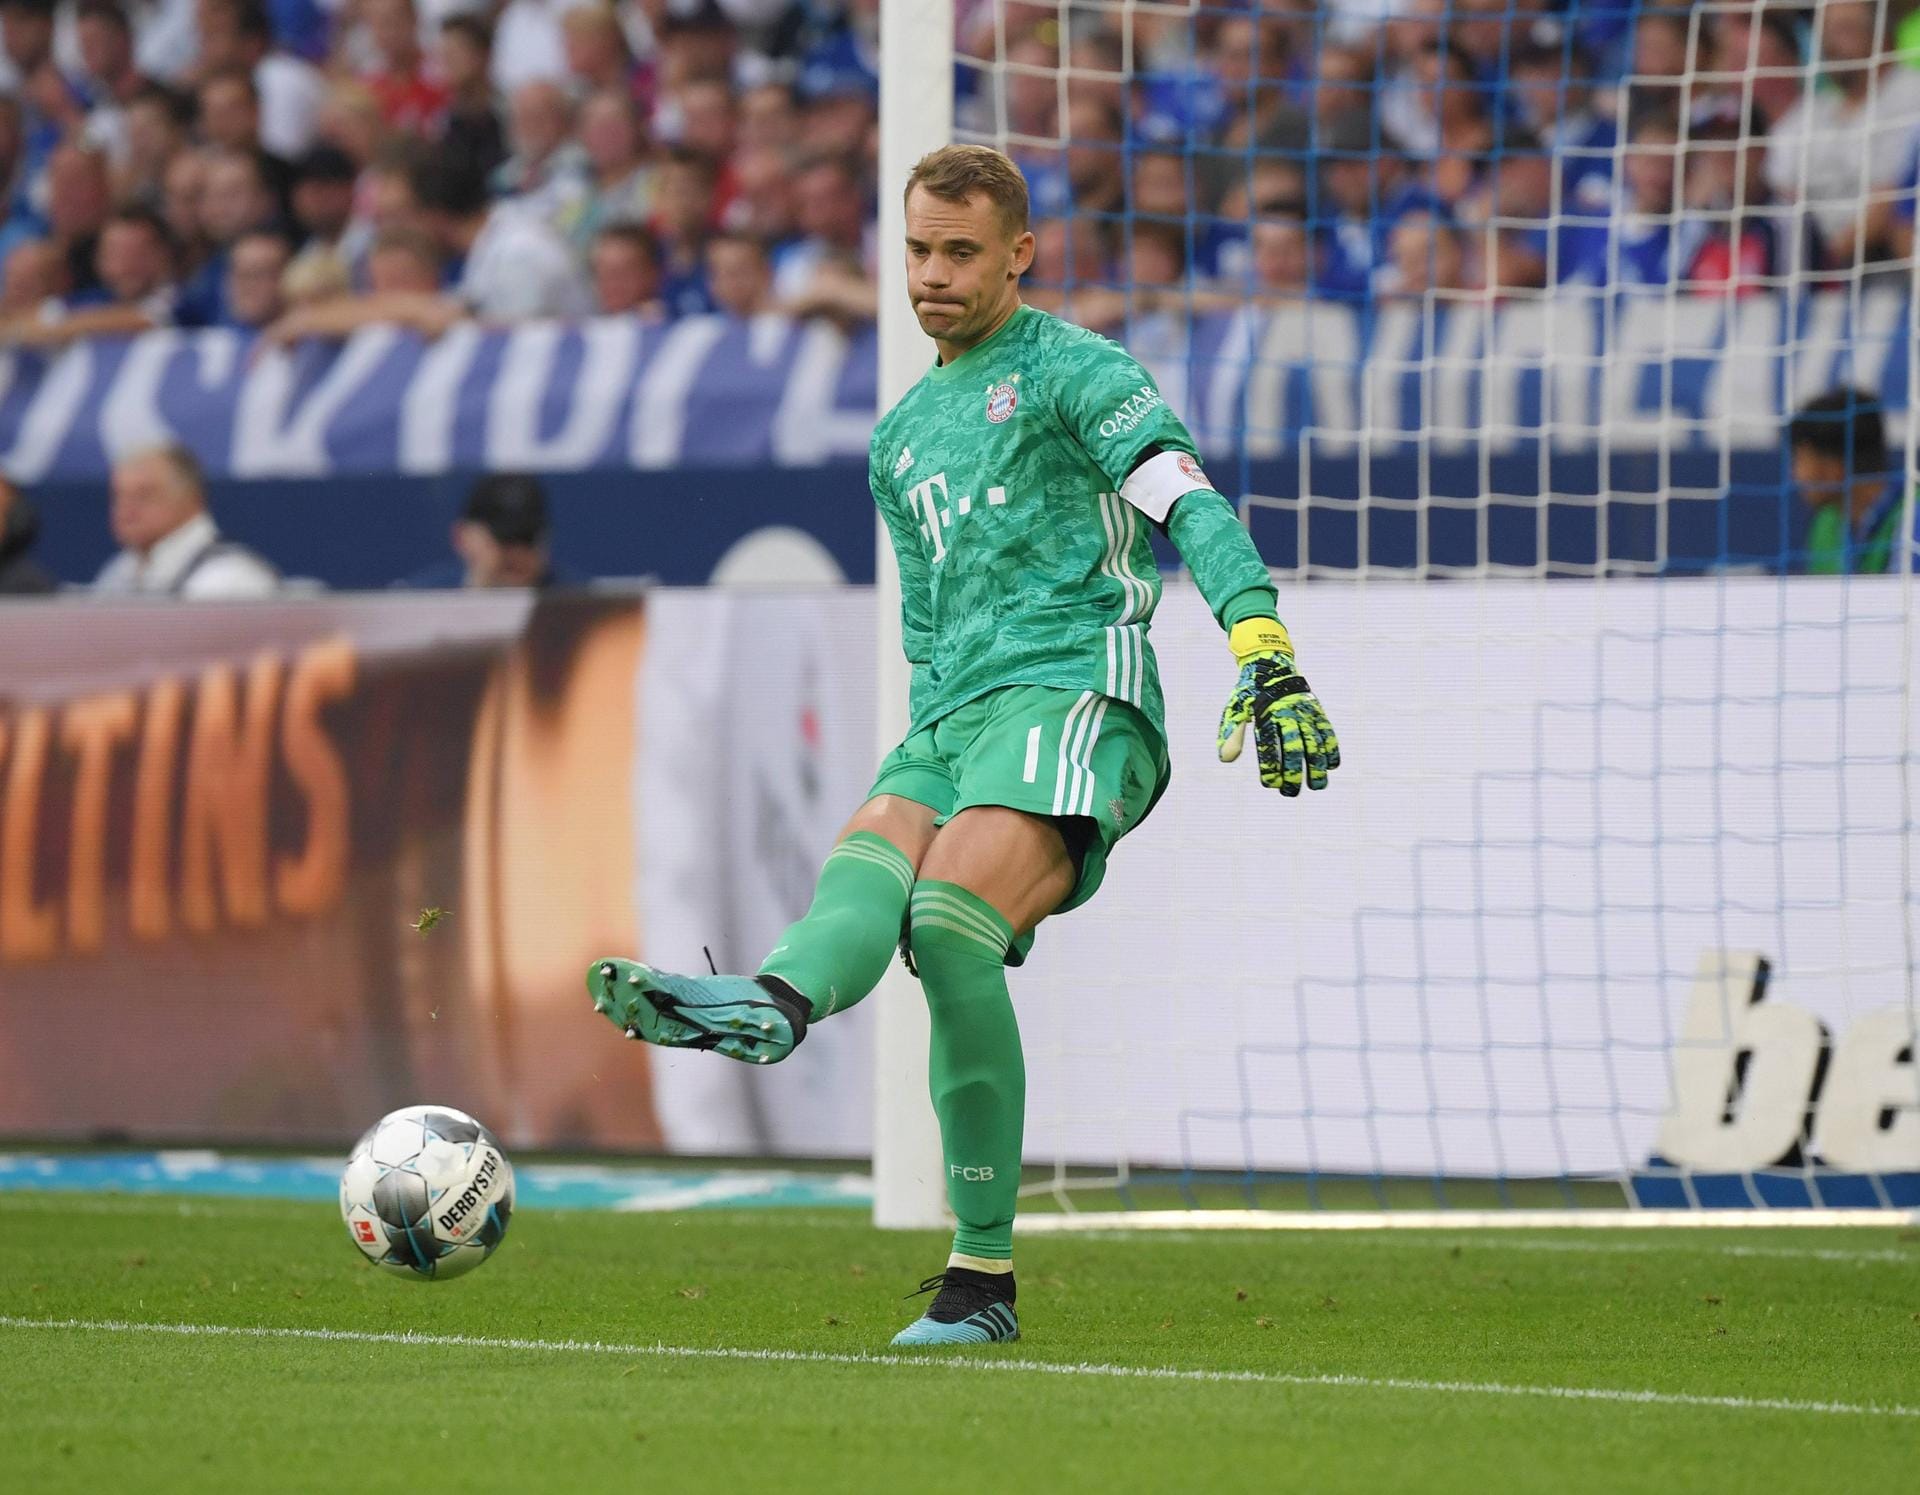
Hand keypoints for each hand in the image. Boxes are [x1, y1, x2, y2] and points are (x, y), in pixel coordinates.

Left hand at [1216, 619, 1339, 795]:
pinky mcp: (1316, 710)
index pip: (1269, 744)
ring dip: (1318, 765)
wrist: (1270, 663)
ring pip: (1315, 740)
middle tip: (1292, 793)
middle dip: (1295, 771)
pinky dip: (1332, 747)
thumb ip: (1232, 734)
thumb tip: (1225, 759)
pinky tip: (1332, 766)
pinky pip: (1327, 730)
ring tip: (1318, 786)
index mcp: (1265, 714)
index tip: (1270, 785)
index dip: (1270, 765)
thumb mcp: (1236, 710)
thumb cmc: (1249, 693)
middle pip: (1294, 746)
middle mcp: (1287, 712)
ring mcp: (1304, 711)